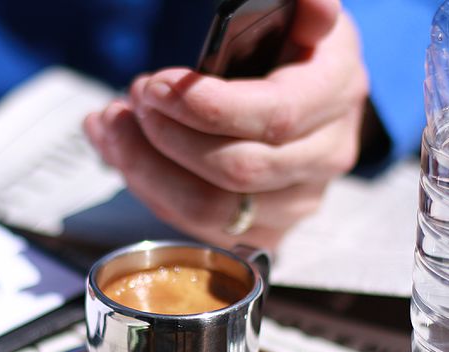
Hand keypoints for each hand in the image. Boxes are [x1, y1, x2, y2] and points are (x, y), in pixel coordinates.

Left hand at [84, 0, 368, 249]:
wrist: (303, 96)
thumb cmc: (285, 49)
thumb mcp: (293, 14)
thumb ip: (302, 7)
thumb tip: (317, 6)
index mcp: (335, 90)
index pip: (273, 116)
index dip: (206, 108)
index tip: (156, 87)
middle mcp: (325, 154)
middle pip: (236, 169)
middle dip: (166, 136)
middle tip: (133, 101)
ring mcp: (298, 201)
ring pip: (210, 208)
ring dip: (147, 169)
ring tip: (113, 128)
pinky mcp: (267, 231)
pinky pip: (198, 227)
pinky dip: (150, 190)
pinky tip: (125, 155)